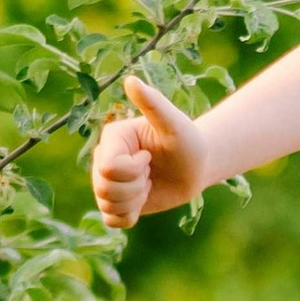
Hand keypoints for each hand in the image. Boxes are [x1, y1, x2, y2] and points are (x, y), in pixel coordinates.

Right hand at [91, 71, 211, 227]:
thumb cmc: (188, 142)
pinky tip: (143, 201)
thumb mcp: (175, 124)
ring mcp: (108, 181)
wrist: (195, 167)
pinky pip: (112, 220)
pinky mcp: (116, 202)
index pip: (109, 167)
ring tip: (149, 185)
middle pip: (104, 188)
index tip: (150, 157)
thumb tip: (130, 80)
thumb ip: (153, 103)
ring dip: (135, 202)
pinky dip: (130, 216)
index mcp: (113, 137)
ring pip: (107, 205)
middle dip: (136, 188)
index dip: (133, 170)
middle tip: (152, 174)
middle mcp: (104, 158)